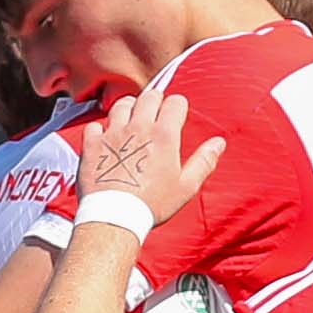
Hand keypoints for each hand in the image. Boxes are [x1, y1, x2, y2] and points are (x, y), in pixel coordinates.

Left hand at [75, 90, 223, 227]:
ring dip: (129, 108)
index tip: (176, 117)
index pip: (175, 102)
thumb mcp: (186, 186)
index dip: (178, 107)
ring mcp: (113, 134)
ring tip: (132, 121)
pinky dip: (101, 129)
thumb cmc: (152, 204)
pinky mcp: (92, 144)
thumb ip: (204, 161)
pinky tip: (106, 140)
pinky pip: (95, 125)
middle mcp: (138, 127)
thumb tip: (219, 142)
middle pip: (149, 96)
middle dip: (156, 101)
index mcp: (164, 135)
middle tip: (155, 114)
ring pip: (122, 104)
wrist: (115, 216)